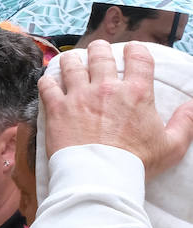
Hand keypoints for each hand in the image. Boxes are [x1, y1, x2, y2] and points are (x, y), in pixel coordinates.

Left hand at [45, 41, 192, 176]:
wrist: (100, 177)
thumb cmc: (136, 164)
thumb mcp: (172, 145)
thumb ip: (186, 122)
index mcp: (137, 93)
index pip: (139, 58)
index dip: (135, 50)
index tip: (131, 49)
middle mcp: (107, 88)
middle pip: (101, 55)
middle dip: (100, 49)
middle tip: (98, 50)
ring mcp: (79, 96)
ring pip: (72, 65)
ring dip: (72, 59)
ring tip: (72, 59)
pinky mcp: (57, 109)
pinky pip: (48, 86)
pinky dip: (47, 80)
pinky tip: (48, 81)